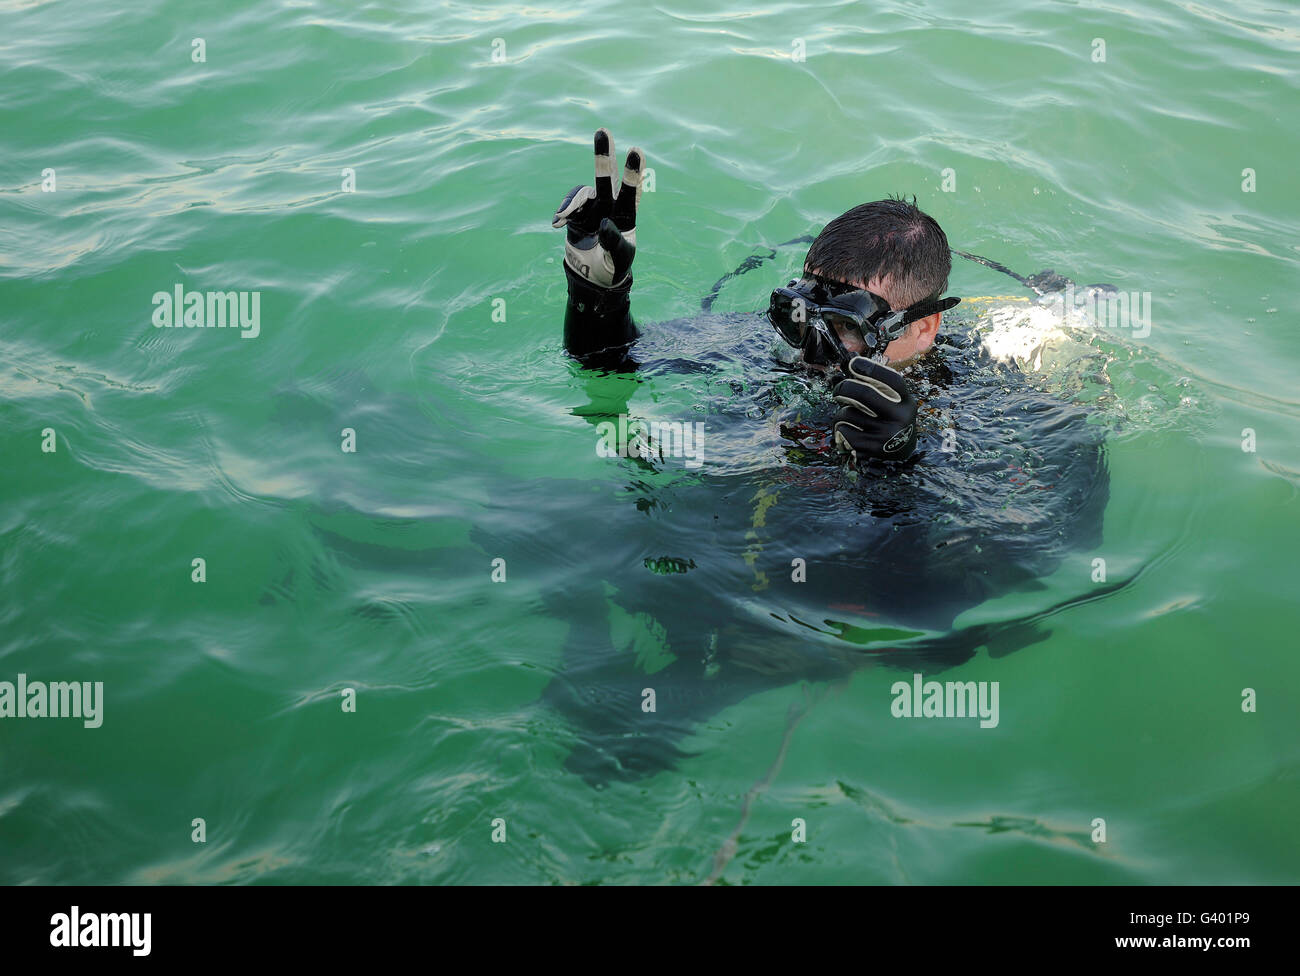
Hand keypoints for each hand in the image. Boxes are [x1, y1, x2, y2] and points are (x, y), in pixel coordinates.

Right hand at [552, 127, 642, 288]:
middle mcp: (609, 205)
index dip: (633, 173)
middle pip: (607, 177)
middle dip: (604, 155)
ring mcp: (592, 208)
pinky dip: (564, 212)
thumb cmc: (614, 264)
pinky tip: (559, 223)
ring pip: (582, 193)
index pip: (632, 192)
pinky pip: (568, 207)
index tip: (636, 151)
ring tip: (563, 218)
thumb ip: (613, 240)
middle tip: (603, 130)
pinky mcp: (576, 214)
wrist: (594, 275)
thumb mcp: (619, 256)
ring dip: (572, 200)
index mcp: (627, 215)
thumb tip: (605, 222)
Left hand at [832, 356, 918, 461]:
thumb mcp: (896, 402)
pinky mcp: (872, 448)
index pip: (892, 380)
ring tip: (848, 416)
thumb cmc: (892, 419)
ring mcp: (886, 435)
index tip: (853, 363)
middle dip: (844, 388)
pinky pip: (844, 430)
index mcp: (906, 402)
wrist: (902, 450)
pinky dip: (841, 428)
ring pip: (848, 414)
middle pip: (864, 394)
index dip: (871, 369)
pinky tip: (849, 430)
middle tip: (838, 390)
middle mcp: (899, 418)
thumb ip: (880, 387)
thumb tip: (853, 365)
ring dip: (841, 413)